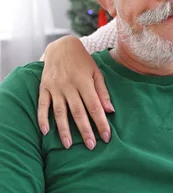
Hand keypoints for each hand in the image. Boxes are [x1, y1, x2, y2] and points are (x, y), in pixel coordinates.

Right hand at [38, 35, 113, 149]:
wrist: (61, 46)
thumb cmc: (83, 61)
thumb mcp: (96, 72)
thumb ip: (102, 91)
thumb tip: (110, 110)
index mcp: (85, 82)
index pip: (95, 107)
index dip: (101, 123)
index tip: (106, 137)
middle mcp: (69, 86)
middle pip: (78, 112)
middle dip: (85, 130)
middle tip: (91, 146)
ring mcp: (55, 88)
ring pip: (60, 112)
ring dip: (64, 129)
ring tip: (69, 145)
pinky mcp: (44, 88)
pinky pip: (42, 105)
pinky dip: (43, 118)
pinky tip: (46, 131)